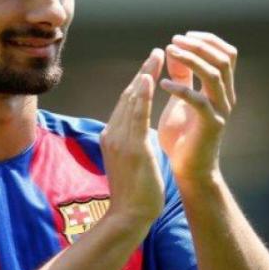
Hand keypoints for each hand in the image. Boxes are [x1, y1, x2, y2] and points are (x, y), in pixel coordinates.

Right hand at [100, 49, 166, 227]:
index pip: (127, 104)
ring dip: (144, 76)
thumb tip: (145, 132)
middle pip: (128, 96)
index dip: (139, 83)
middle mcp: (112, 134)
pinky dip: (141, 95)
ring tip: (156, 57)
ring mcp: (120, 140)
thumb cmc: (135, 193)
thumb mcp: (133, 161)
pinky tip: (148, 79)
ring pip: (131, 101)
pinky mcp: (131, 148)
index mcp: (112, 137)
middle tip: (156, 53)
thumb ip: (136, 143)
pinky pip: (136, 116)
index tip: (150, 67)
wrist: (129, 216)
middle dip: (143, 73)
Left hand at [158, 32, 237, 182]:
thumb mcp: (181, 100)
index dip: (208, 40)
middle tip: (175, 41)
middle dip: (198, 45)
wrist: (189, 171)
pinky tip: (162, 84)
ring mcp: (221, 111)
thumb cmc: (183, 136)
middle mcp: (227, 97)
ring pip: (214, 75)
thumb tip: (173, 50)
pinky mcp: (211, 125)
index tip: (184, 36)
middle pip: (223, 59)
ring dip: (191, 59)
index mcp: (222, 89)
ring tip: (170, 53)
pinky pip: (199, 101)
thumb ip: (182, 76)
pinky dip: (180, 88)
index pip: (227, 54)